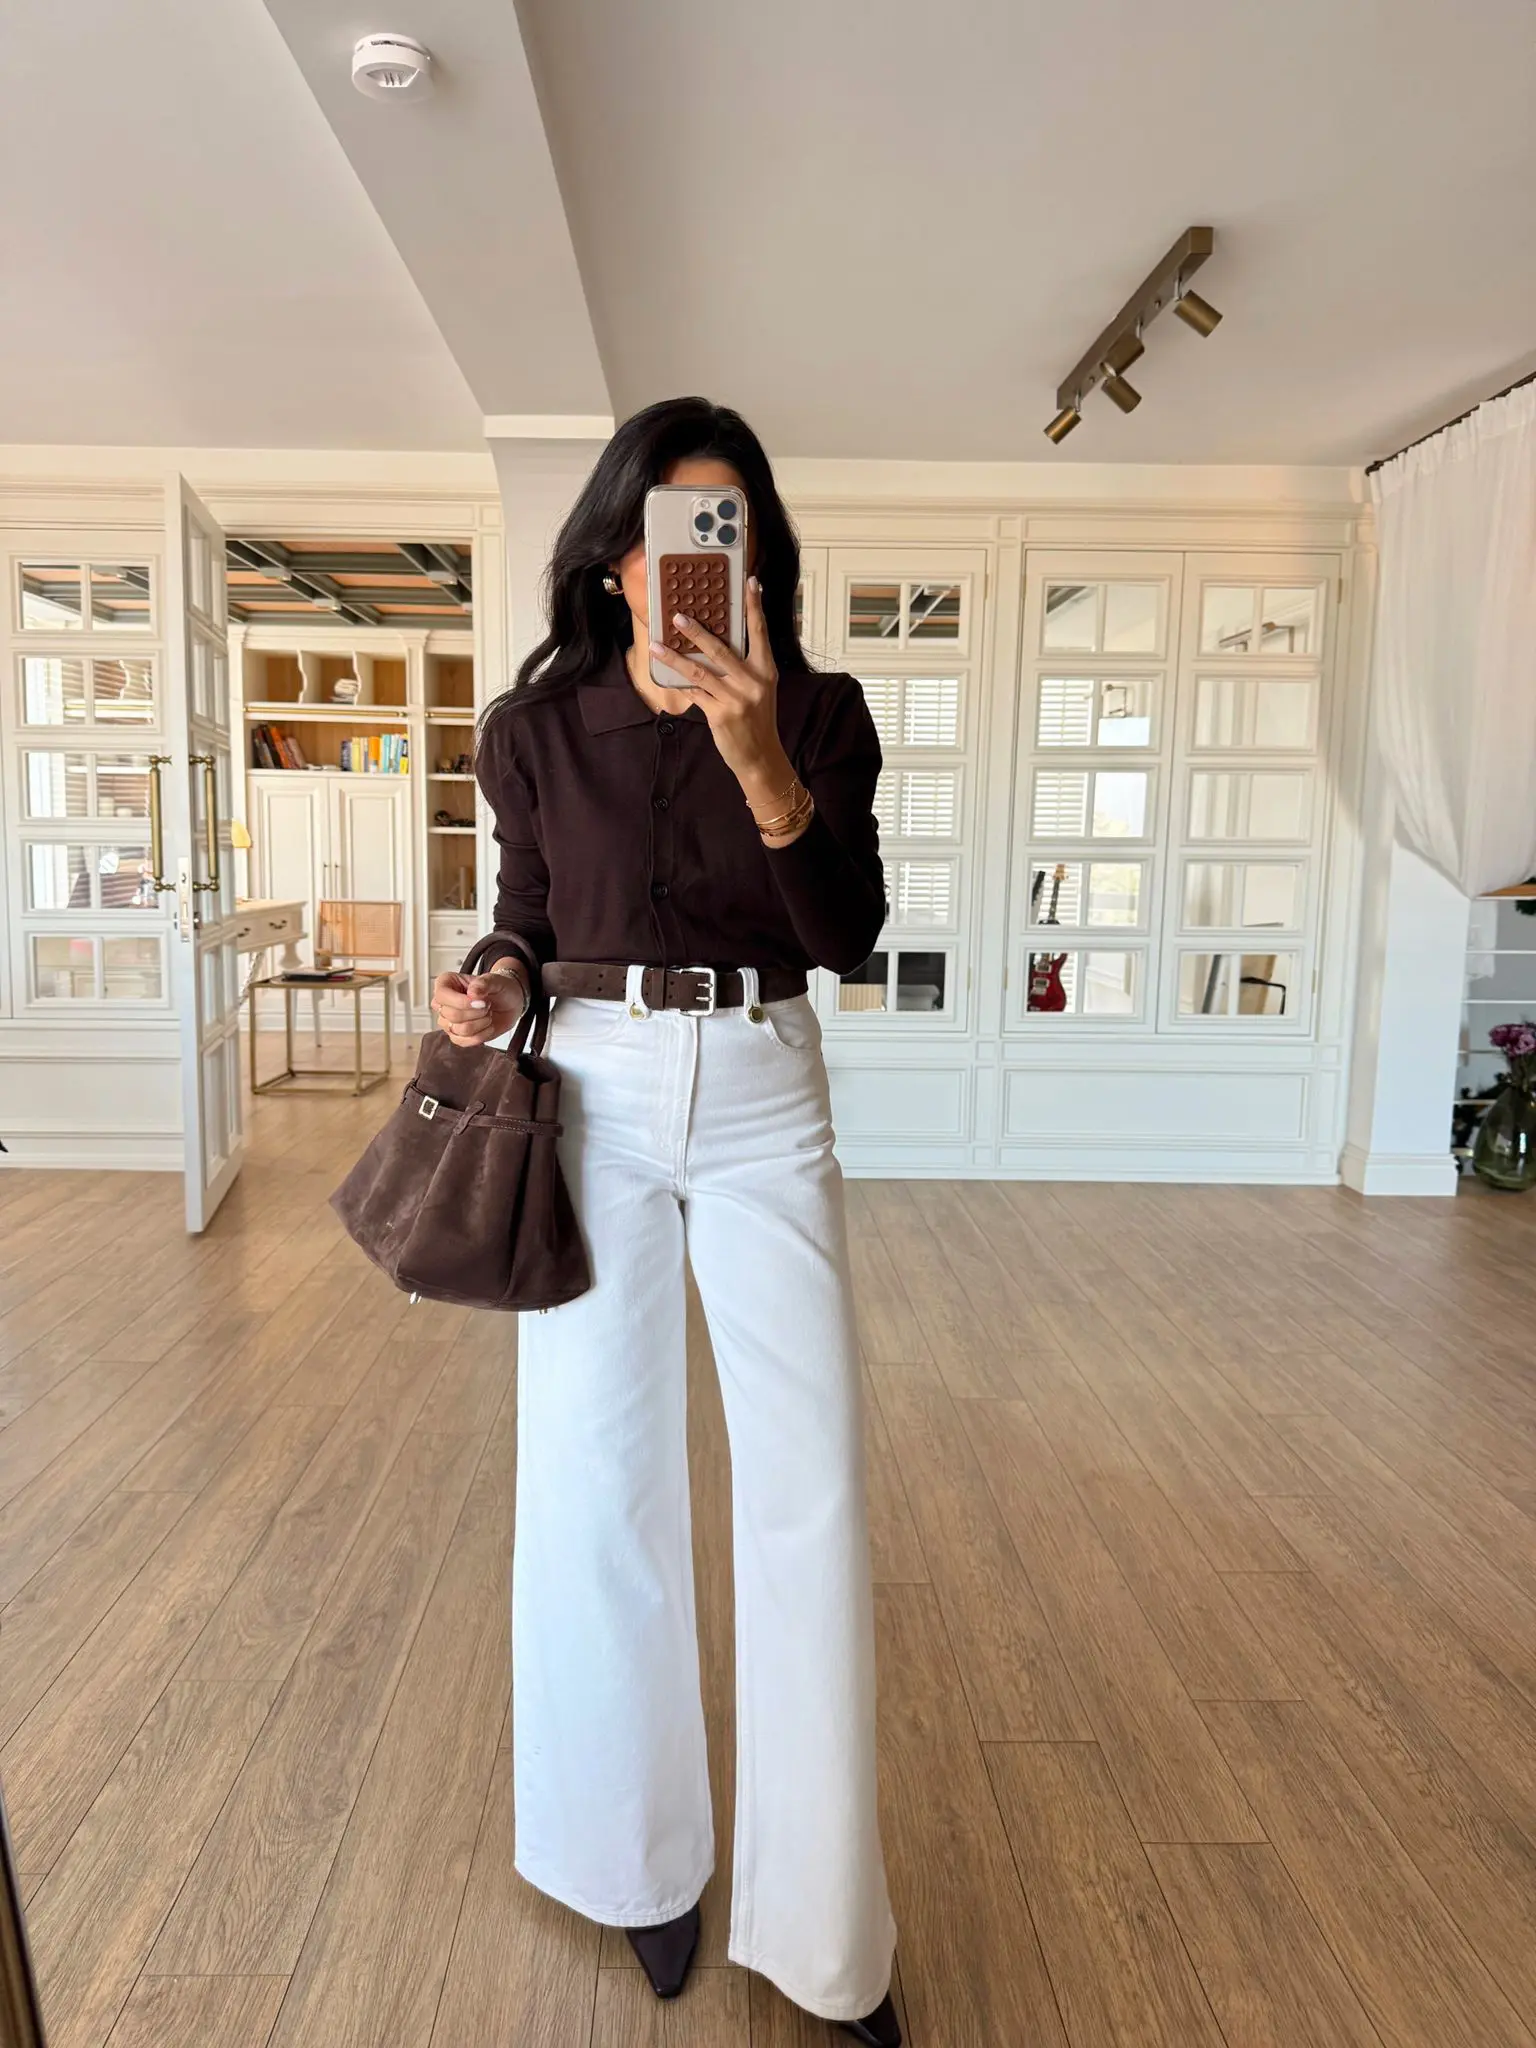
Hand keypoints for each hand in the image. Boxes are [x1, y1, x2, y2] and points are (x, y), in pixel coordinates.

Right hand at [431, 964, 526, 1047]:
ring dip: (480, 1023)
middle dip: (476, 1012)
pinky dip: (481, 1035)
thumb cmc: (499, 988)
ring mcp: (448, 1021)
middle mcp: (443, 1003)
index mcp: (446, 983)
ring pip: (458, 1030)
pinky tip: (489, 1026)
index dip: (462, 1001)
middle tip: (487, 1005)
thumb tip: (472, 993)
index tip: (482, 1001)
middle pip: (451, 1015)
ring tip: (488, 1014)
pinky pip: (463, 1042)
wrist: (509, 1003)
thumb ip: (483, 983)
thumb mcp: (495, 980)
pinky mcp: (457, 1036)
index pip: (442, 995)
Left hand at [648, 575, 786, 790]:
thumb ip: (744, 667)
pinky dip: (680, 683)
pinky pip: (695, 693)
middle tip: (678, 616)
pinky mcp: (720, 714)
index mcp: (766, 670)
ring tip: (658, 645)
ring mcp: (736, 698)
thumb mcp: (759, 689)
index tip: (751, 582)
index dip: (755, 606)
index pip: (760, 632)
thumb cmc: (757, 718)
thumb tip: (715, 642)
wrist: (760, 756)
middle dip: (697, 632)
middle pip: (721, 649)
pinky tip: (666, 674)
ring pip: (700, 671)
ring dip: (675, 657)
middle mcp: (753, 681)